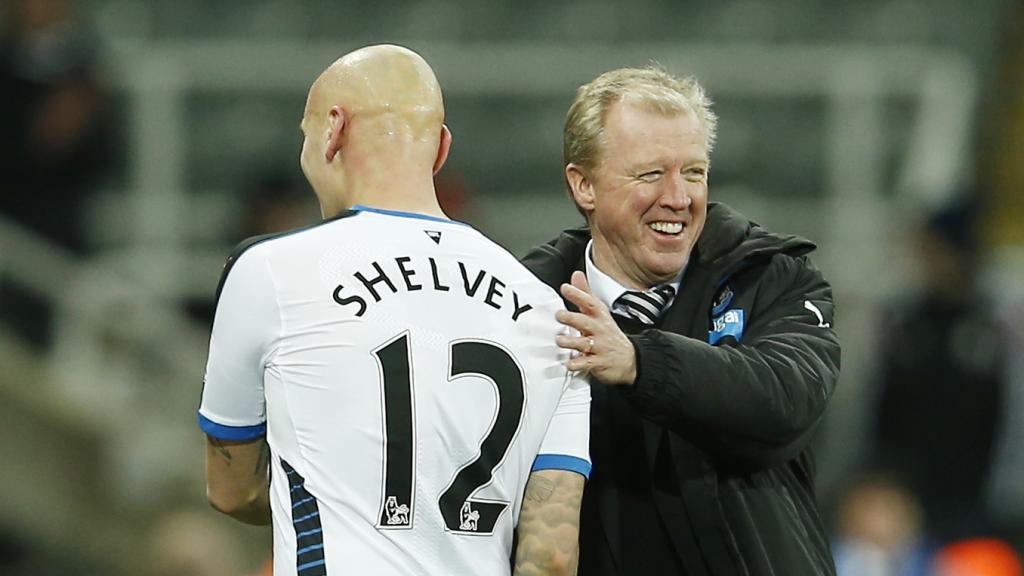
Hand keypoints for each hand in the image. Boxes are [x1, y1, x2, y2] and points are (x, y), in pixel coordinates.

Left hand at [555, 270, 636, 385]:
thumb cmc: (609, 334)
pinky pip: (587, 363)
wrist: (630, 360)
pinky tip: (568, 364)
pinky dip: (577, 364)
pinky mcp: (599, 363)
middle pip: (586, 322)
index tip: (565, 288)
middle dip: (572, 318)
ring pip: (585, 343)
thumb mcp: (600, 313)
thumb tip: (576, 275)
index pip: (590, 303)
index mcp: (599, 317)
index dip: (578, 294)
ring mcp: (600, 347)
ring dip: (571, 342)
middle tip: (559, 315)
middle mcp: (599, 330)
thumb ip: (585, 294)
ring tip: (560, 340)